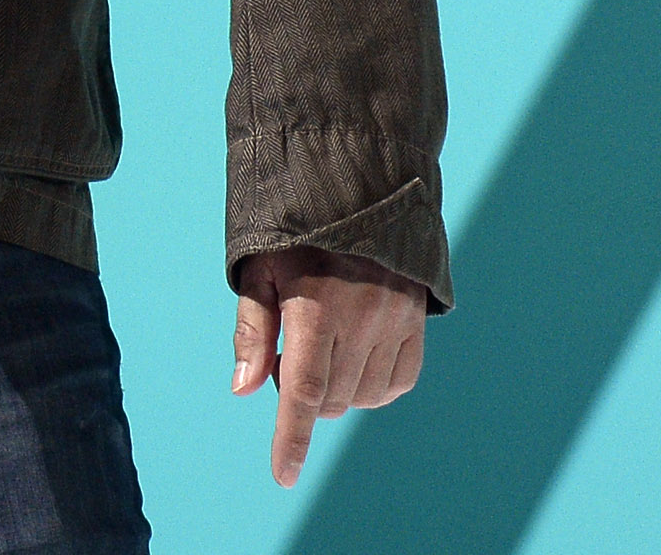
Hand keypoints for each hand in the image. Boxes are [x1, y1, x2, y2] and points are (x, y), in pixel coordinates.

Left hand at [231, 243, 427, 486]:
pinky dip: (374, 386)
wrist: (359, 185)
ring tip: (324, 344)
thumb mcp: (259, 266)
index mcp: (314, 308)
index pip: (304, 392)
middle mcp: (360, 321)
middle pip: (331, 400)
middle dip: (304, 394)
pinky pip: (398, 383)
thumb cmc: (296, 228)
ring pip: (363, 398)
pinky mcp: (416, 321)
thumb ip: (252, 329)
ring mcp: (394, 322)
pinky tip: (356, 357)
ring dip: (338, 391)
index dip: (292, 439)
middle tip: (290, 350)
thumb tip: (244, 390)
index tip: (284, 476)